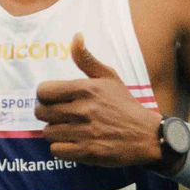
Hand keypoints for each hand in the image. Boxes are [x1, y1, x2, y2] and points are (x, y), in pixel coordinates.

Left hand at [36, 35, 159, 165]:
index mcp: (87, 89)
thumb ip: (87, 59)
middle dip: (47, 113)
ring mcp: (85, 132)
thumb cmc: (125, 105)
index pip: (43, 91)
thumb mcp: (109, 78)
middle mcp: (84, 110)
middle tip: (58, 115)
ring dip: (55, 131)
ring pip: (48, 132)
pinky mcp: (87, 152)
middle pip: (42, 112)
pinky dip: (61, 148)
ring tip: (67, 129)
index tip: (52, 98)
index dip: (45, 95)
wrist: (147, 136)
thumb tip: (76, 36)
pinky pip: (56, 150)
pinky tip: (72, 142)